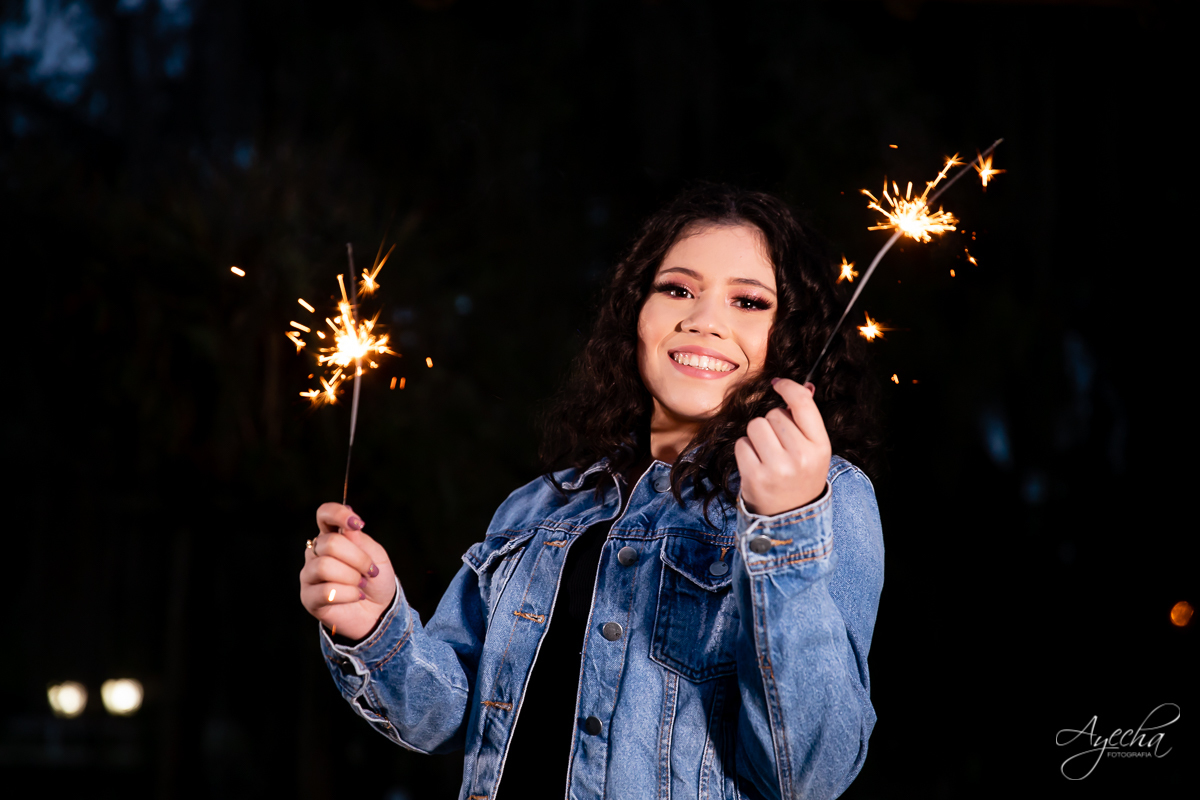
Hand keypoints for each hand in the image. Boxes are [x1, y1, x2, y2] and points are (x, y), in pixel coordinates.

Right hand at [299, 503, 397, 640]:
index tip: (357, 524)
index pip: (324, 514)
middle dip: (357, 558)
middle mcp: (316, 553)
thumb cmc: (375, 580)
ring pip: (324, 566)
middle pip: (329, 544)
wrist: (378, 611)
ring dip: (351, 577)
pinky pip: (326, 590)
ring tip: (362, 585)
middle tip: (370, 571)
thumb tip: (347, 528)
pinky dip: (349, 594)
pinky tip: (356, 596)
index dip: (338, 514)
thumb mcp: (376, 557)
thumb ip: (361, 541)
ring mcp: (309, 575)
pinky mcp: (308, 597)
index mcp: (332, 536)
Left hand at [735, 378, 831, 516]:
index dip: (788, 387)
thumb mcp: (814, 450)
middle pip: (774, 414)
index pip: (802, 403)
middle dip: (772, 424)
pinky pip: (741, 444)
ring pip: (755, 426)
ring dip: (756, 436)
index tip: (778, 384)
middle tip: (779, 446)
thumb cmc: (801, 476)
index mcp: (820, 446)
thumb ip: (806, 420)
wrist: (791, 515)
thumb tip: (798, 385)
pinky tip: (756, 464)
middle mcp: (801, 456)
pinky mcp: (755, 476)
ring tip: (767, 454)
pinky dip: (745, 451)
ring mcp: (777, 468)